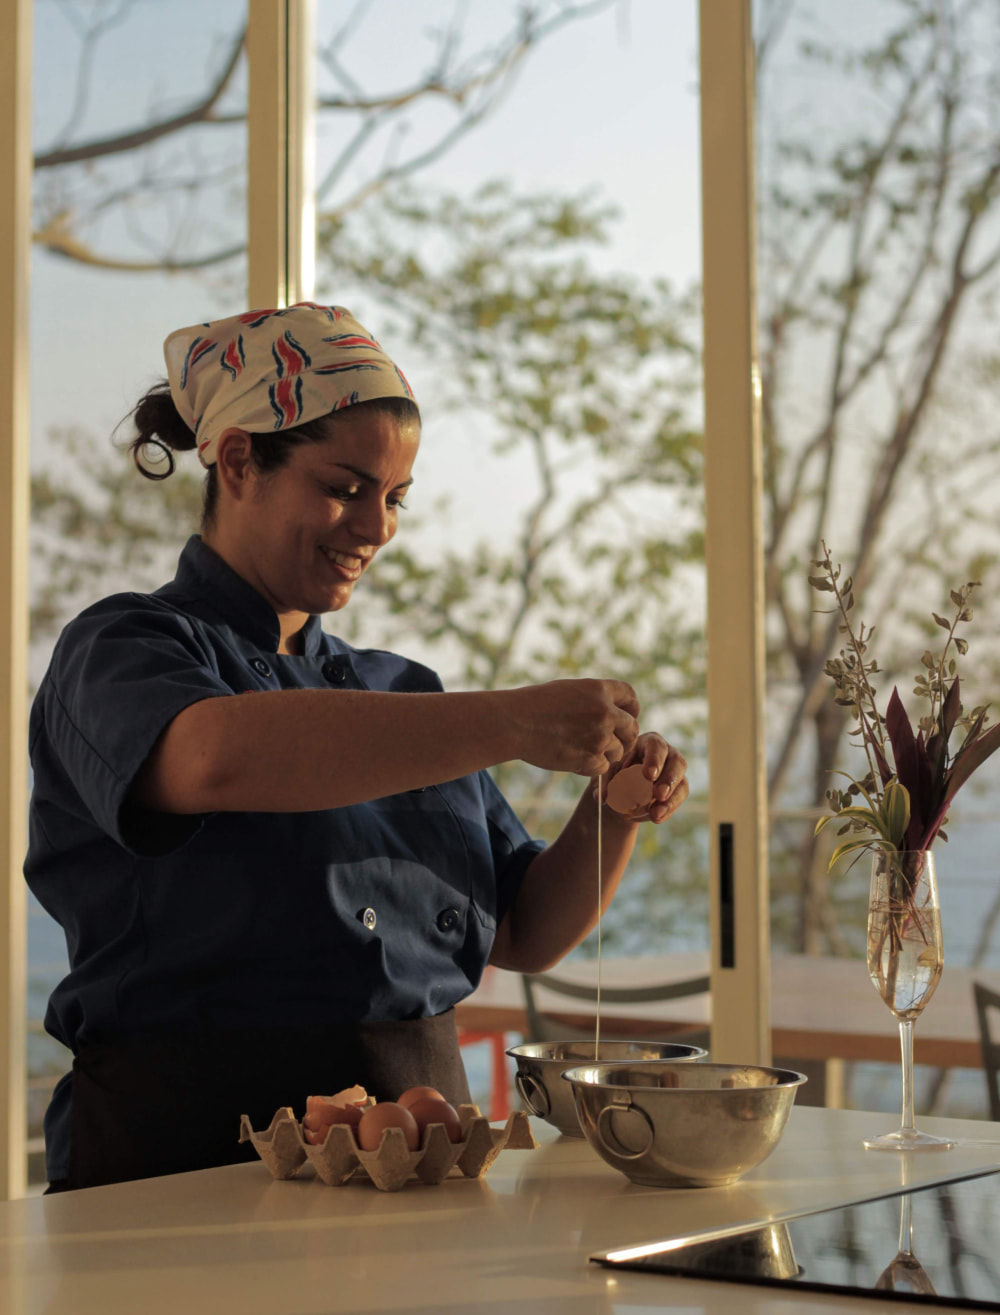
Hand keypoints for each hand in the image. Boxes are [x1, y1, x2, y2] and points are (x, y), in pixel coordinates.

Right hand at [509, 679, 639, 776]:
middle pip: (632, 727)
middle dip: (624, 736)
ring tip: (584, 750)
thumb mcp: (568, 690)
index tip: (625, 716)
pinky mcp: (590, 758)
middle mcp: (604, 712)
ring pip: (619, 751)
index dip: (631, 708)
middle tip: (611, 742)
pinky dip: (592, 767)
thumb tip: (613, 710)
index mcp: (599, 689)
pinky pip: (603, 767)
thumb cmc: (533, 705)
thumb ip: (593, 698)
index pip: (630, 696)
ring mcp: (599, 736)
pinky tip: (575, 760)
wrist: (514, 723)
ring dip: (606, 753)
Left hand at [598, 732, 688, 823]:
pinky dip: (668, 810)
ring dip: (671, 800)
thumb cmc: (615, 774)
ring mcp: (675, 772)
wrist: (622, 792)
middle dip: (669, 779)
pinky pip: (679, 799)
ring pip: (682, 782)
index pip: (656, 746)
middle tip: (658, 795)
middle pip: (677, 761)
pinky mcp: (678, 788)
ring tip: (656, 814)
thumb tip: (600, 797)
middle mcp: (667, 754)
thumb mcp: (607, 775)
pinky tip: (656, 818)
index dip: (655, 759)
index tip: (648, 776)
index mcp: (647, 743)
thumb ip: (603, 784)